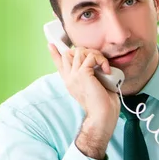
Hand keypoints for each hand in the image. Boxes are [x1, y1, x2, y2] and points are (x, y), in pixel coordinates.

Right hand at [49, 44, 119, 158]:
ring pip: (80, 52)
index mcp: (70, 82)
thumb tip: (97, 65)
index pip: (59, 65)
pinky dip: (102, 60)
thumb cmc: (103, 104)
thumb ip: (91, 75)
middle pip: (70, 53)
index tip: (51, 45)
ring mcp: (74, 75)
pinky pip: (91, 57)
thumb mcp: (95, 86)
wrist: (102, 115)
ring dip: (96, 55)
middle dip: (87, 51)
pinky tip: (107, 70)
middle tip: (99, 60)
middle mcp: (70, 78)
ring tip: (104, 66)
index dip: (55, 54)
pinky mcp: (83, 74)